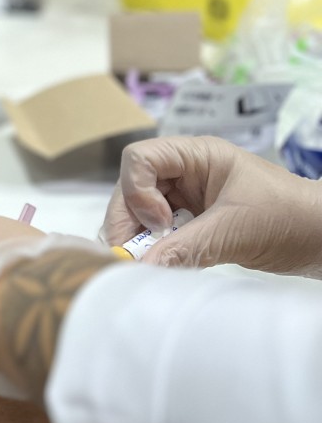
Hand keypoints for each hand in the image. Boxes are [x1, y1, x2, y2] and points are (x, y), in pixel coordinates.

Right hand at [101, 135, 321, 275]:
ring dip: (139, 238)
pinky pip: (160, 234)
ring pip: (141, 213)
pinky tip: (163, 264)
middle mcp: (186, 174)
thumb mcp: (236, 230)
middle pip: (132, 187)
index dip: (137, 189)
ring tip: (147, 263)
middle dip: (129, 220)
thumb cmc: (292, 218)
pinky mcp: (194, 224)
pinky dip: (155, 250)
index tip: (160, 223)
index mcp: (197, 156)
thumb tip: (142, 266)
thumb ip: (186, 247)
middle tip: (131, 255)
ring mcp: (188, 200)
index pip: (140, 158)